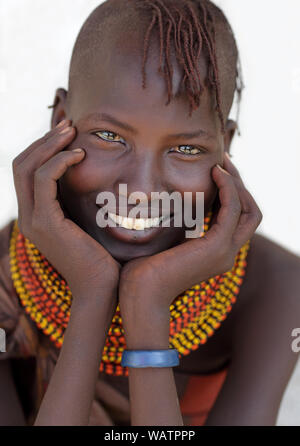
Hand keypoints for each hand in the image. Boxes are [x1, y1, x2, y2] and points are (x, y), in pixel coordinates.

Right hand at [12, 119, 120, 300]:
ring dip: (49, 145)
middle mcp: (28, 216)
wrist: (101, 288)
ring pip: (27, 168)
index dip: (41, 147)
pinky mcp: (46, 223)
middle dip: (43, 140)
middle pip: (20, 164)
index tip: (65, 133)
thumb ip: (77, 202)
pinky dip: (58, 162)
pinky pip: (43, 180)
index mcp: (35, 215)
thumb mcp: (85, 223)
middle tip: (68, 124)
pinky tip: (79, 155)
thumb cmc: (100, 256)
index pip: (25, 171)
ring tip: (72, 131)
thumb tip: (88, 176)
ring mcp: (33, 220)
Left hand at [118, 153, 262, 325]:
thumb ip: (180, 225)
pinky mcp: (216, 247)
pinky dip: (228, 188)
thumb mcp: (167, 242)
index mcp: (217, 252)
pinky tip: (215, 173)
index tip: (217, 170)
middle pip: (250, 213)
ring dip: (236, 183)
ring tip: (220, 163)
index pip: (238, 218)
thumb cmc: (145, 270)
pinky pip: (232, 209)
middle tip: (223, 161)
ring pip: (248, 210)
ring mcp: (225, 252)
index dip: (232, 193)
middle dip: (239, 184)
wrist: (140, 294)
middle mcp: (227, 253)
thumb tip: (174, 203)